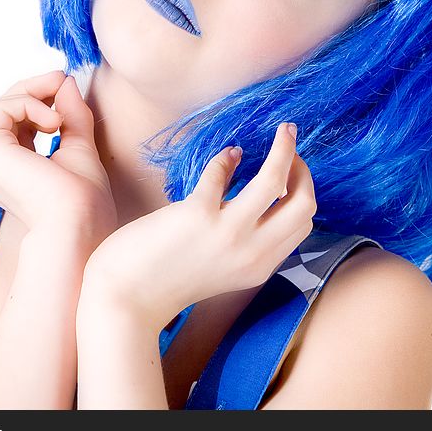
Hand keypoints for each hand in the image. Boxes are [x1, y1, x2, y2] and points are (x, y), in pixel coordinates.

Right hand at [0, 70, 117, 244]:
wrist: (80, 226)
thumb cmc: (84, 203)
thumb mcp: (81, 148)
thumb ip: (72, 116)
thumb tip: (66, 83)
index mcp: (13, 169)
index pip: (13, 121)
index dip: (36, 97)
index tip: (64, 83)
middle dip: (31, 89)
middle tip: (60, 79)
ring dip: (26, 95)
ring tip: (57, 109)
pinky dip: (27, 105)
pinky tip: (53, 122)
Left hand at [82, 123, 315, 329]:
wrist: (127, 299)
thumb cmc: (168, 278)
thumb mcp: (223, 268)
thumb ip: (247, 242)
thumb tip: (264, 195)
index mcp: (260, 266)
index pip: (303, 225)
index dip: (302, 193)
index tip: (291, 174)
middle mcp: (252, 253)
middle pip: (304, 205)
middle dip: (304, 170)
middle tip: (290, 150)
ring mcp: (227, 233)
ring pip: (276, 181)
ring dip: (285, 149)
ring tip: (284, 131)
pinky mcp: (198, 214)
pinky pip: (222, 171)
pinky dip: (226, 158)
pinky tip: (225, 156)